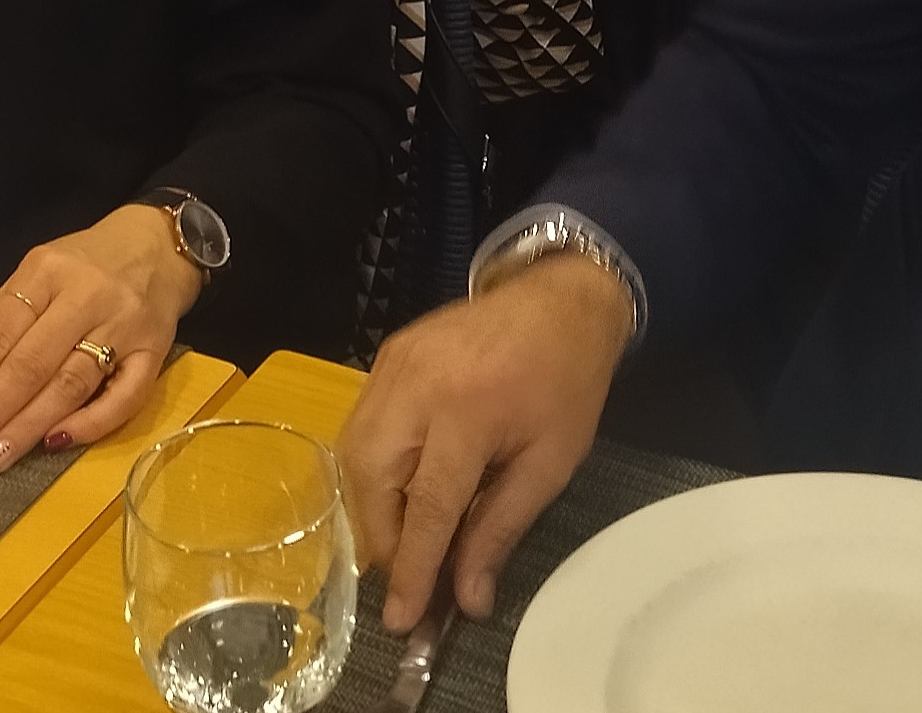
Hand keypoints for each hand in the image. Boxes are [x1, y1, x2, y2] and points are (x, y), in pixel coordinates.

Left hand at [0, 205, 201, 473]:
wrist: (162, 244)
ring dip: (28, 427)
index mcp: (46, 271)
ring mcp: (125, 323)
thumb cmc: (88, 264)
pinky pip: (125, 396)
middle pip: (31, 365)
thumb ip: (12, 322)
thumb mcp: (41, 273)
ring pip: (71, 384)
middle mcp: (85, 295)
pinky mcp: (157, 350)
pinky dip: (90, 424)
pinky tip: (57, 443)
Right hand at [340, 256, 634, 630]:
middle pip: (373, 480)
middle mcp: (418, 384)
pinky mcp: (386, 355)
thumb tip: (467, 598)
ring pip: (354, 455)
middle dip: (385, 540)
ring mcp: (394, 364)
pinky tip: (400, 492)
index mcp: (469, 410)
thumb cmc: (567, 383)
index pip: (427, 506)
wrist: (562, 300)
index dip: (413, 569)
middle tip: (411, 576)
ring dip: (372, 509)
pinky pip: (360, 425)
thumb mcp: (551, 463)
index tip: (403, 621)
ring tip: (407, 540)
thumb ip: (501, 529)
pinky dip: (371, 469)